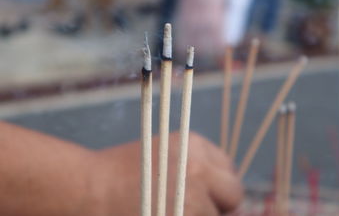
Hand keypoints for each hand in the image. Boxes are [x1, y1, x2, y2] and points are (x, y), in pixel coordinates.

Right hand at [94, 132, 242, 215]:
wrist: (88, 189)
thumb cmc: (119, 171)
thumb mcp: (163, 152)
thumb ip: (195, 164)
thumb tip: (217, 186)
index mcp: (195, 146)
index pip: (229, 171)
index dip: (218, 186)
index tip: (205, 193)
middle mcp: (200, 170)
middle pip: (233, 194)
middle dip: (218, 204)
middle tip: (193, 208)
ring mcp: (193, 200)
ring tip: (167, 211)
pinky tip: (165, 215)